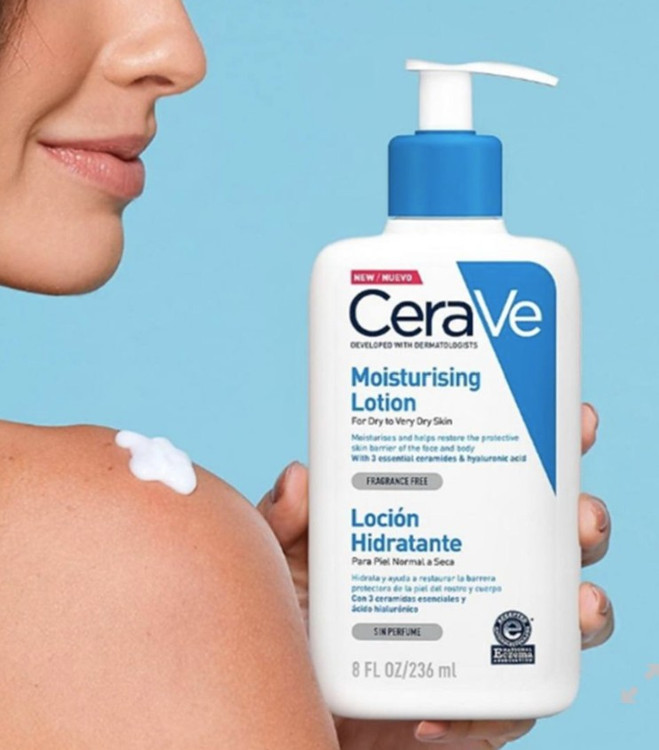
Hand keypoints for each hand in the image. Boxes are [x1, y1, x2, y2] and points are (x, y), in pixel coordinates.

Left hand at [258, 403, 612, 748]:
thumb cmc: (294, 626)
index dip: (544, 450)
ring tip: (579, 603)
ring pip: (554, 621)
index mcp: (439, 527)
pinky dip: (497, 710)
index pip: (500, 481)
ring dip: (581, 610)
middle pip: (546, 544)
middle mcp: (469, 577)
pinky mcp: (472, 708)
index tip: (571, 421)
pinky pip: (506, 709)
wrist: (292, 709)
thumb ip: (285, 524)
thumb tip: (300, 477)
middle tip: (579, 513)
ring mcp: (478, 642)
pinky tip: (456, 708)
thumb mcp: (287, 562)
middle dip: (580, 522)